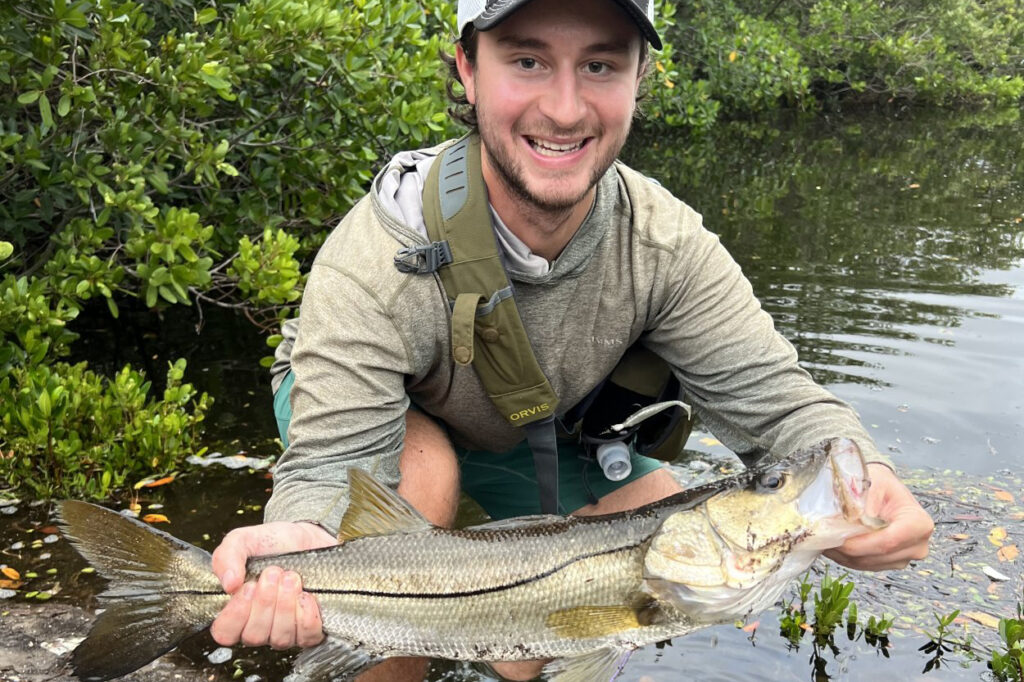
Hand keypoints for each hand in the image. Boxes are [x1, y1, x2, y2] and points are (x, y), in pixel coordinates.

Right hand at [210, 521, 336, 648]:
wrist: (309, 538)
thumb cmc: (274, 543)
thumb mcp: (244, 540)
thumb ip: (227, 556)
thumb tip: (228, 584)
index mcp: (238, 609)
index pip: (225, 632)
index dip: (235, 614)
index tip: (248, 587)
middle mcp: (260, 626)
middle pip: (253, 635)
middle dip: (265, 601)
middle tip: (274, 573)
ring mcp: (285, 630)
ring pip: (280, 637)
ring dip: (285, 605)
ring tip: (291, 578)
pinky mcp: (310, 630)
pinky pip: (306, 636)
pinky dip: (306, 615)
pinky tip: (306, 595)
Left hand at [825, 462, 933, 570]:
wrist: (884, 490)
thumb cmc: (880, 483)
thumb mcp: (872, 483)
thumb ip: (862, 502)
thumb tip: (849, 521)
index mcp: (919, 523)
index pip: (887, 541)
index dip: (859, 543)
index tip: (835, 536)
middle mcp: (917, 544)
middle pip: (877, 555)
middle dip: (846, 549)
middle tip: (821, 538)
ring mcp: (905, 557)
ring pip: (868, 563)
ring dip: (843, 554)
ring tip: (824, 540)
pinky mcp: (891, 563)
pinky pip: (865, 565)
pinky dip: (846, 557)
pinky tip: (833, 546)